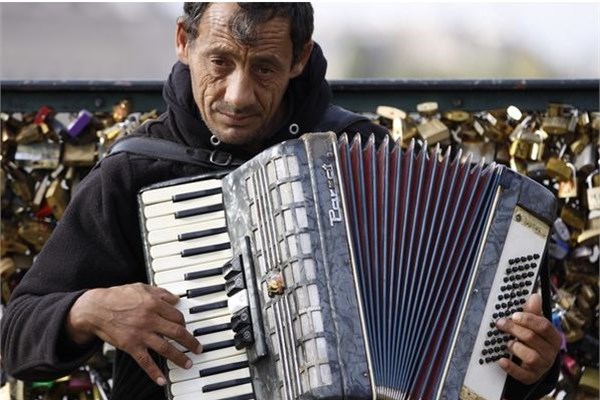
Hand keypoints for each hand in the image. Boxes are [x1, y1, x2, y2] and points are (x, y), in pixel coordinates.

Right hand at [66, 283, 201, 386]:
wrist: (95, 309)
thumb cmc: (118, 296)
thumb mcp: (141, 288)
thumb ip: (160, 293)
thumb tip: (176, 298)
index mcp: (154, 303)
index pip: (177, 315)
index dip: (184, 322)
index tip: (187, 327)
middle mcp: (150, 319)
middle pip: (177, 332)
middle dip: (190, 342)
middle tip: (198, 348)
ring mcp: (141, 334)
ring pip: (165, 348)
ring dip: (179, 357)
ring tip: (188, 364)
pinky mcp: (130, 346)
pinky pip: (145, 362)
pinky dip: (154, 372)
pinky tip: (162, 380)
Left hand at [495, 293, 559, 384]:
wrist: (537, 364)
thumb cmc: (536, 341)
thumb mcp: (536, 326)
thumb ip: (533, 313)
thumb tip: (534, 296)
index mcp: (553, 337)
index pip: (544, 326)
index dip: (528, 319)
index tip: (514, 315)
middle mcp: (549, 352)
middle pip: (532, 338)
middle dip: (514, 329)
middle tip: (501, 323)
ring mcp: (541, 366)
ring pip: (529, 356)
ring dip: (514, 347)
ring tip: (507, 343)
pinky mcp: (531, 377)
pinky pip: (521, 374)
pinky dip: (511, 367)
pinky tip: (502, 360)